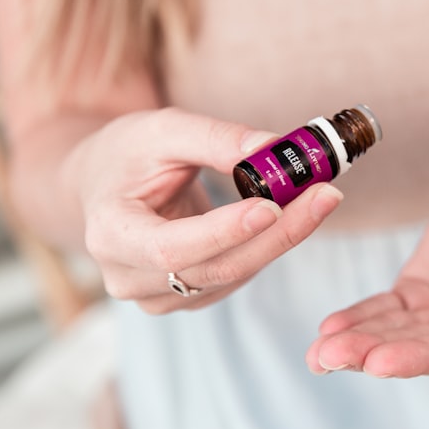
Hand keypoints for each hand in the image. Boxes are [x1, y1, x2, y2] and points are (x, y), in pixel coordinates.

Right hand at [67, 107, 343, 313]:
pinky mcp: (185, 297)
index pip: (170, 247)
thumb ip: (215, 138)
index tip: (271, 206)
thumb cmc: (127, 153)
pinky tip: (291, 215)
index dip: (223, 232)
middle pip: (215, 267)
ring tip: (319, 194)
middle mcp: (128, 277)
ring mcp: (157, 296)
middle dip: (278, 233)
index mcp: (110, 234)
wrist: (102, 185)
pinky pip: (237, 276)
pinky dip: (268, 245)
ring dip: (283, 238)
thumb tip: (274, 148)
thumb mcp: (162, 130)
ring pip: (233, 275)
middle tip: (326, 194)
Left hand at [306, 188, 428, 377]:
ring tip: (317, 351)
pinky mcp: (418, 301)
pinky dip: (356, 319)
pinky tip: (329, 328)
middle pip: (418, 352)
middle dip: (371, 355)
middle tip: (328, 357)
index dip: (419, 359)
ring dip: (356, 343)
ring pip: (395, 336)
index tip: (378, 362)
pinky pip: (384, 313)